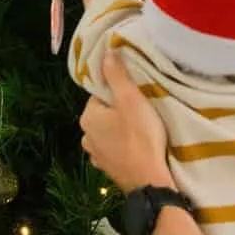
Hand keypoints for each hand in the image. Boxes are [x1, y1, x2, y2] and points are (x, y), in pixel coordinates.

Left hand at [80, 52, 170, 192]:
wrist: (149, 180)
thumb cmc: (140, 136)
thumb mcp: (131, 99)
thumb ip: (117, 76)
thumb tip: (105, 54)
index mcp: (87, 117)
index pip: (101, 95)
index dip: (119, 93)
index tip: (137, 97)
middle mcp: (85, 136)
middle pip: (104, 114)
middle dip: (120, 112)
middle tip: (142, 113)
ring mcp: (96, 155)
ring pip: (109, 132)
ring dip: (121, 130)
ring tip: (143, 130)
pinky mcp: (107, 169)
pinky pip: (114, 150)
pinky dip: (124, 147)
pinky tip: (138, 147)